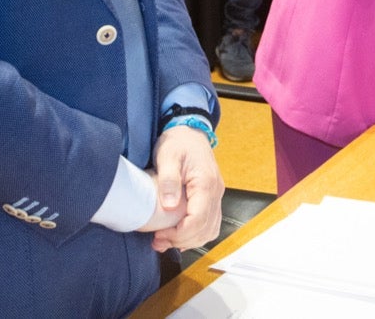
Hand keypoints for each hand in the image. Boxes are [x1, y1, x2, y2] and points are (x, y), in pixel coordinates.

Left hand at [144, 125, 224, 251]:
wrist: (189, 132)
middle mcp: (216, 192)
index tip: (160, 234)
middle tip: (158, 241)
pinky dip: (196, 235)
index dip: (180, 233)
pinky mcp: (211, 198)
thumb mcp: (168, 156)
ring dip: (189, 240)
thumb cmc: (178, 142)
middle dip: (181, 240)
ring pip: (210, 230)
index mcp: (206, 183)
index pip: (199, 219)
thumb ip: (169, 181)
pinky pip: (210, 224)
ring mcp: (216, 196)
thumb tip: (170, 207)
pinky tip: (179, 236)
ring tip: (165, 241)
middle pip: (205, 229)